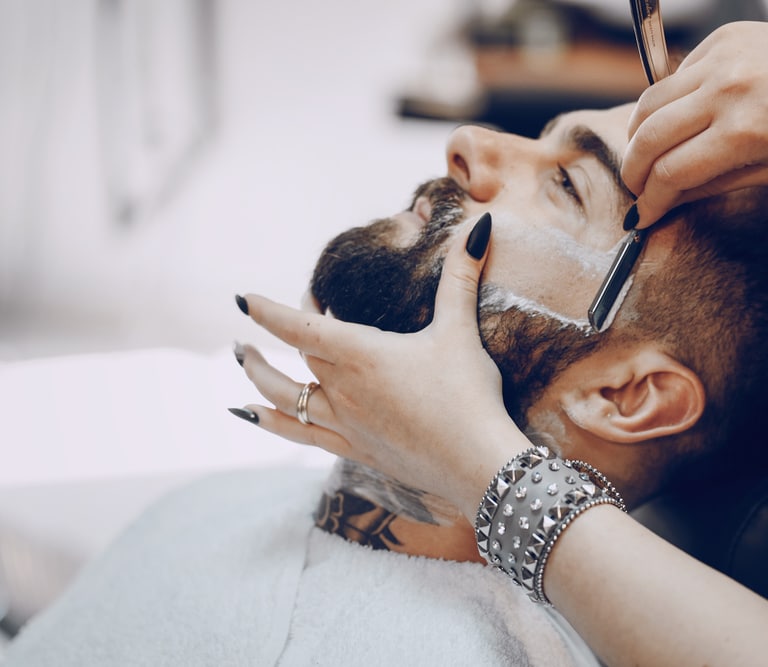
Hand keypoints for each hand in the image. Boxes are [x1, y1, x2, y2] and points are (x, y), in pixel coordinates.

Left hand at [234, 215, 526, 518]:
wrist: (477, 465)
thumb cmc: (469, 396)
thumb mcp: (462, 333)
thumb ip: (461, 279)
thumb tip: (478, 230)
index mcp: (362, 355)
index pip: (300, 326)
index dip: (268, 311)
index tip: (242, 299)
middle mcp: (344, 388)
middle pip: (299, 352)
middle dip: (288, 327)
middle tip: (299, 308)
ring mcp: (345, 422)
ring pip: (285, 396)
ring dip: (259, 374)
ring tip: (240, 357)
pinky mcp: (354, 449)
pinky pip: (299, 433)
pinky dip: (269, 421)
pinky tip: (247, 414)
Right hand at [621, 21, 767, 227]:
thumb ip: (712, 187)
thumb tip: (665, 201)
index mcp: (745, 131)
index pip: (670, 172)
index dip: (650, 200)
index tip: (642, 215)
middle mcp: (728, 90)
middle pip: (648, 137)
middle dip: (633, 172)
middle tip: (635, 189)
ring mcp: (723, 58)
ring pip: (649, 103)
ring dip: (637, 136)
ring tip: (644, 157)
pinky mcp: (722, 38)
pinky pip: (674, 76)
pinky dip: (666, 104)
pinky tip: (678, 121)